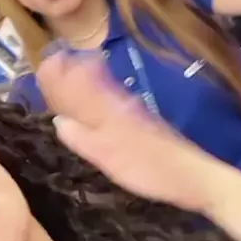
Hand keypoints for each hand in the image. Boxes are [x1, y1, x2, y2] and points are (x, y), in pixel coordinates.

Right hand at [36, 51, 214, 212]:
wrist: (194, 177)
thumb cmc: (151, 169)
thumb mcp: (110, 159)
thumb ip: (84, 140)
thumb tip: (59, 121)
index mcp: (112, 112)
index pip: (81, 86)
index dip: (64, 76)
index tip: (46, 63)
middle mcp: (123, 107)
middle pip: (92, 87)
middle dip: (72, 76)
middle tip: (52, 64)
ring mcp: (135, 116)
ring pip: (104, 95)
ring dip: (87, 85)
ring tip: (69, 77)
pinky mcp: (145, 126)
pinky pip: (116, 106)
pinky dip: (103, 99)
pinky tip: (100, 103)